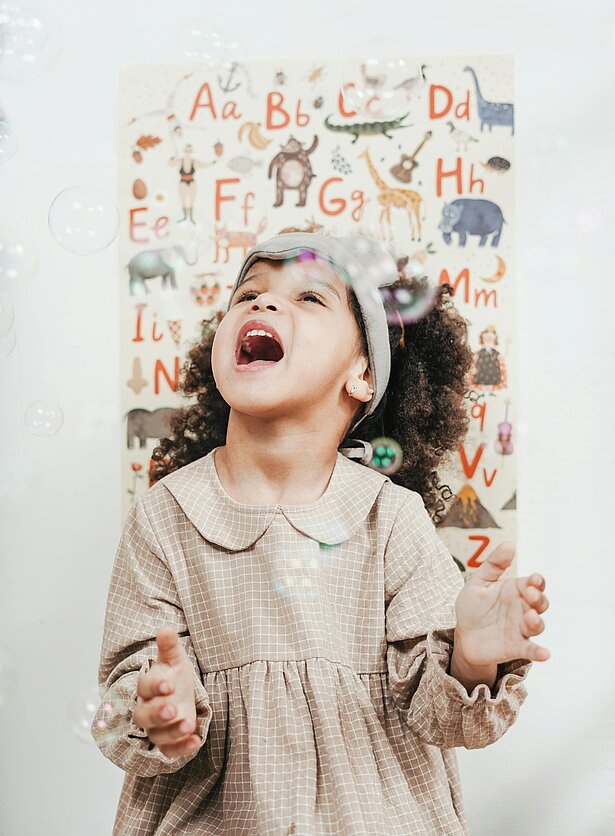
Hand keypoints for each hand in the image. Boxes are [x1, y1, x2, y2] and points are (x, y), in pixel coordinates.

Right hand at [132, 625, 200, 757]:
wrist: (180, 696)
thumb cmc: (174, 676)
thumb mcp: (175, 660)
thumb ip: (169, 646)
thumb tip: (166, 628)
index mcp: (147, 687)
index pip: (145, 687)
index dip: (155, 686)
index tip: (168, 684)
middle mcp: (147, 710)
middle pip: (143, 716)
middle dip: (157, 713)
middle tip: (172, 709)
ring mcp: (157, 728)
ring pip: (157, 735)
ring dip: (172, 732)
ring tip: (188, 725)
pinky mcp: (169, 743)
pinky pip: (170, 751)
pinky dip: (182, 749)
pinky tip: (196, 742)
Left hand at [454, 542, 549, 666]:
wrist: (463, 634)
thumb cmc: (472, 606)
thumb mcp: (479, 582)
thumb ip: (493, 565)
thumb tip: (509, 544)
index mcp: (515, 591)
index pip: (533, 584)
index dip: (537, 581)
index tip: (534, 579)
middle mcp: (522, 609)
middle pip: (540, 603)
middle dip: (539, 598)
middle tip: (530, 594)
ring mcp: (521, 628)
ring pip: (538, 625)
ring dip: (537, 621)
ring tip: (530, 617)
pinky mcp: (516, 647)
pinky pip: (531, 650)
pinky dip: (539, 652)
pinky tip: (544, 653)